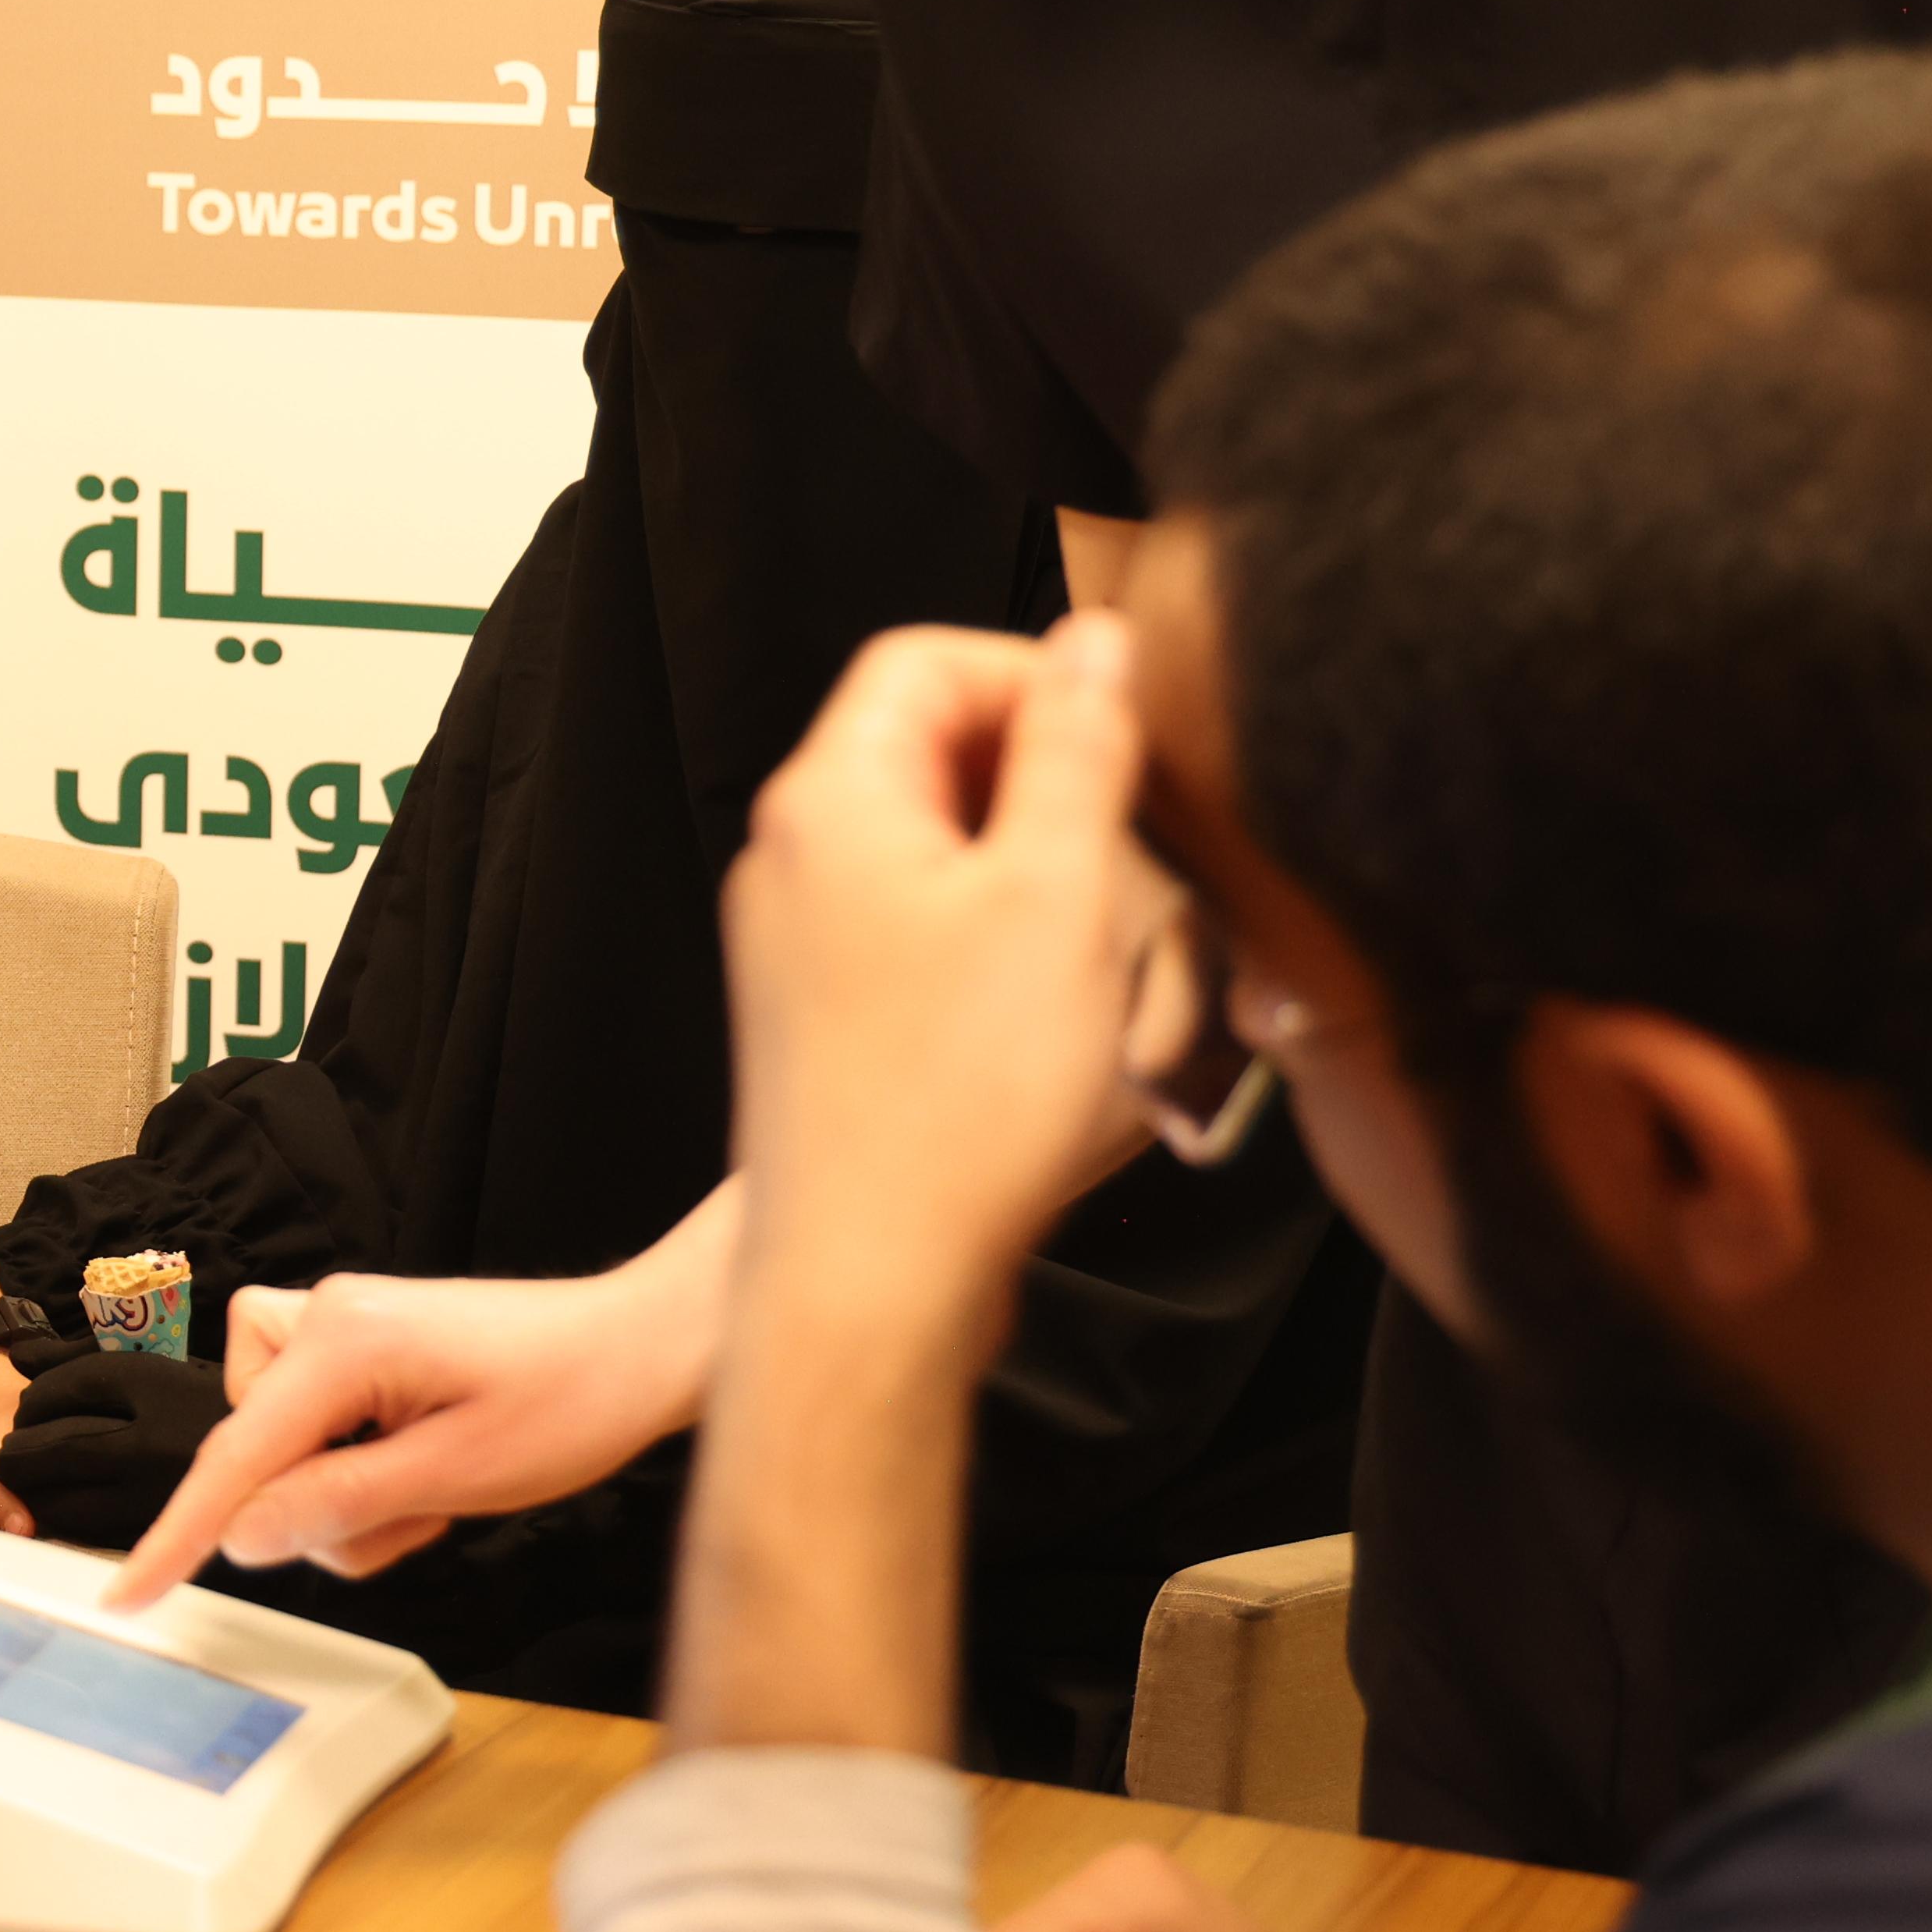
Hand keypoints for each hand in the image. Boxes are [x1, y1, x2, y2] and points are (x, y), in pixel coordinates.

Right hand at [104, 1253, 721, 1605]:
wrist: (639, 1343)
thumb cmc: (573, 1397)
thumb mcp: (457, 1475)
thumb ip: (340, 1504)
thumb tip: (241, 1535)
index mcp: (341, 1341)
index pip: (236, 1455)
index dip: (178, 1534)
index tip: (128, 1595)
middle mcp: (322, 1319)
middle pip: (258, 1457)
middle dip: (325, 1510)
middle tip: (425, 1513)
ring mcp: (340, 1328)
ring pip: (283, 1450)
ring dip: (349, 1495)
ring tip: (437, 1489)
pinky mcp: (361, 1347)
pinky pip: (316, 1432)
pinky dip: (359, 1468)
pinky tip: (426, 1463)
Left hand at [720, 621, 1181, 1340]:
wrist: (866, 1286)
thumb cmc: (953, 1109)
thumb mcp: (1058, 896)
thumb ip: (1078, 750)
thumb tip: (1095, 645)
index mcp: (830, 800)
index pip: (926, 660)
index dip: (1036, 675)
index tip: (1124, 735)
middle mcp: (795, 860)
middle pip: (939, 757)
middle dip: (1053, 795)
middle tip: (1136, 858)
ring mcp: (804, 945)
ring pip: (949, 859)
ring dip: (1045, 890)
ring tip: (1110, 963)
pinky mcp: (831, 1020)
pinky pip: (934, 944)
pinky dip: (1011, 961)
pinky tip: (1064, 1031)